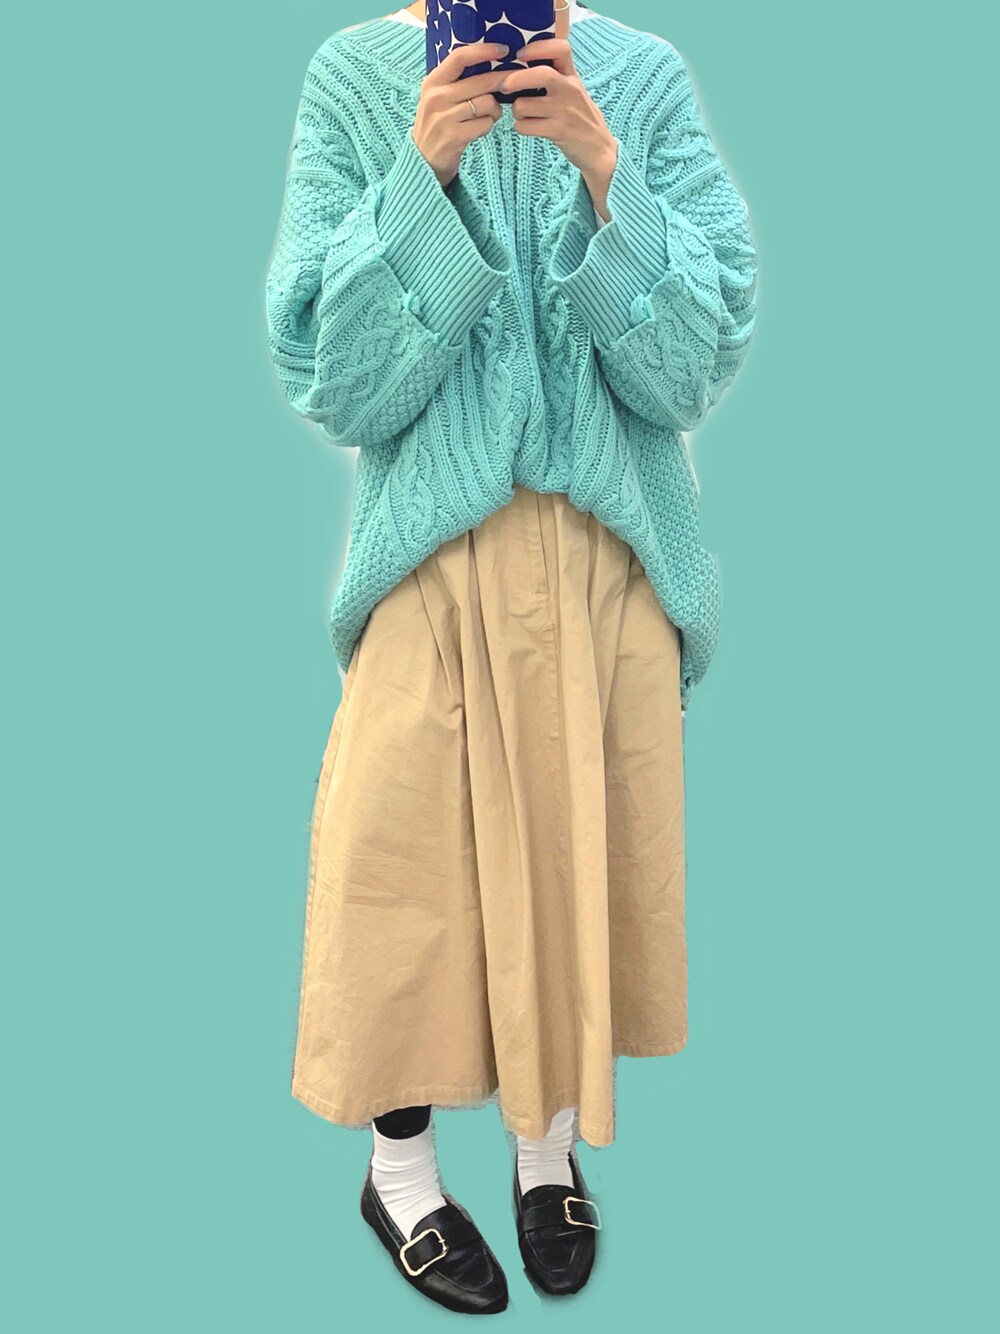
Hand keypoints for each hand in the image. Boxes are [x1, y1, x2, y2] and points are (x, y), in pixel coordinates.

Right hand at [413, 40, 511, 188]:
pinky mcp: (454, 137)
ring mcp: (444, 117)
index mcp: (433, 82)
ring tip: (489, 115)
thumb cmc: (438, 125)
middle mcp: (437, 97)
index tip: (503, 50)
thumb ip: (458, 82)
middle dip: (502, 82)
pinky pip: (485, 124)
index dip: (484, 51)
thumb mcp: (439, 98)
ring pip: (486, 103)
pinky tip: (480, 129)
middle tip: (513, 84)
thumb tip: (492, 65)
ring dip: (494, 110)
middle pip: (481, 82)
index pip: (460, 57)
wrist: (423, 160)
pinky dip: (488, 126)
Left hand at [498, 36, 617, 217]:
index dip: (537, 47)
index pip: (560, 48)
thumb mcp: (574, 90)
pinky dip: (521, 127)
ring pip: (523, 104)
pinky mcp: (558, 131)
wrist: (599, 149)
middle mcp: (570, 90)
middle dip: (514, 79)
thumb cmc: (580, 118)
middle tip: (503, 86)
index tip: (520, 54)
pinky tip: (529, 128)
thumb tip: (521, 65)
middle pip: (539, 74)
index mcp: (572, 76)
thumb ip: (556, 75)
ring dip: (516, 111)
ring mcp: (564, 111)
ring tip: (523, 114)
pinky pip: (525, 126)